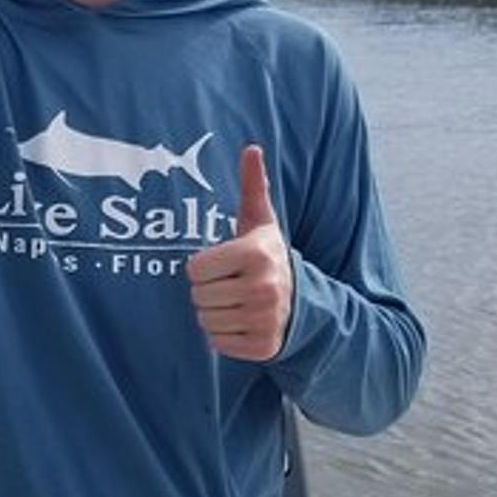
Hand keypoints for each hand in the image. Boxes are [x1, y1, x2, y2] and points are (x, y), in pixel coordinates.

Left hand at [188, 146, 293, 361]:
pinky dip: (224, 337)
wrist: (301, 301)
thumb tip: (251, 148)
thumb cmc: (267, 256)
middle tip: (230, 285)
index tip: (222, 264)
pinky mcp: (264, 347)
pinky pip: (218, 344)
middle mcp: (263, 287)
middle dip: (208, 291)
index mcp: (255, 254)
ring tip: (235, 303)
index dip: (202, 267)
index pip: (195, 269)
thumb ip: (252, 186)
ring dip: (213, 314)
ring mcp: (265, 319)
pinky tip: (242, 322)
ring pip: (205, 322)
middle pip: (198, 296)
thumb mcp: (260, 222)